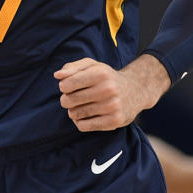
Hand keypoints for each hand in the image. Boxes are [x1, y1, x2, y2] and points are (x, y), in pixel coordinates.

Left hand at [54, 55, 168, 131]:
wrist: (135, 90)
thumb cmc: (107, 77)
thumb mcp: (92, 66)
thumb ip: (72, 67)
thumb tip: (57, 75)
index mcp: (100, 73)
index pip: (67, 84)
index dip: (63, 86)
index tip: (68, 87)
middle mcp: (107, 89)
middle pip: (69, 100)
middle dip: (66, 100)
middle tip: (71, 98)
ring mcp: (112, 106)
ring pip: (75, 114)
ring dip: (73, 111)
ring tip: (80, 106)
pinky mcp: (114, 121)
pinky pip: (84, 126)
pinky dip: (80, 122)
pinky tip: (86, 116)